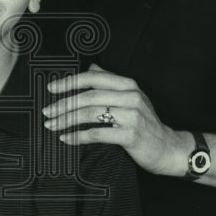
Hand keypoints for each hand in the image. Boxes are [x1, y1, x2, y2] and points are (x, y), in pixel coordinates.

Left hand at [42, 64, 190, 176]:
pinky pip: (97, 133)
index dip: (70, 82)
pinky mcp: (130, 135)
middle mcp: (131, 97)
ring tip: (52, 125)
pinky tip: (66, 138)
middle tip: (47, 111)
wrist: (168, 148)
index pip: (93, 77)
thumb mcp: (131, 97)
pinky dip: (78, 136)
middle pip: (88, 96)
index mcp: (128, 85)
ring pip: (90, 114)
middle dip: (63, 104)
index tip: (51, 88)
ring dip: (66, 120)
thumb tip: (91, 67)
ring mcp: (132, 116)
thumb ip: (110, 81)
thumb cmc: (146, 123)